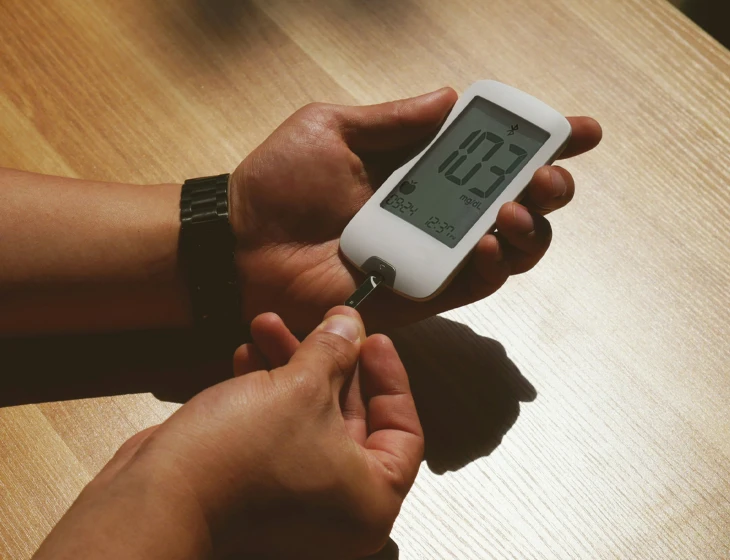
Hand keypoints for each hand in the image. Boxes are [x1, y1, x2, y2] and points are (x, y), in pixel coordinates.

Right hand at [35, 306, 421, 558]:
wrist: (156, 501)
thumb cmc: (237, 463)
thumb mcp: (301, 388)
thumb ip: (334, 351)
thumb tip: (349, 325)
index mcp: (370, 499)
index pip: (404, 431)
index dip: (390, 377)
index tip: (373, 341)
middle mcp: (338, 509)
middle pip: (352, 419)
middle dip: (330, 362)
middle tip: (324, 326)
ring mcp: (296, 504)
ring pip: (308, 420)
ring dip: (290, 368)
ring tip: (269, 327)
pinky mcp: (258, 491)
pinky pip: (277, 433)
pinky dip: (266, 394)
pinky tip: (247, 357)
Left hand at [230, 88, 601, 332]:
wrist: (241, 244)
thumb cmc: (279, 184)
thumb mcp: (332, 129)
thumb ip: (393, 119)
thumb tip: (450, 97)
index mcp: (418, 169)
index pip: (490, 155)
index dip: (538, 143)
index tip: (576, 131)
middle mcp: (434, 213)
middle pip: (516, 203)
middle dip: (548, 189)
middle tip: (550, 178)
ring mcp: (431, 255)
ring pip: (508, 247)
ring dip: (528, 228)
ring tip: (514, 210)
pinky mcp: (420, 293)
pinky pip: (472, 284)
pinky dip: (491, 264)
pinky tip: (487, 242)